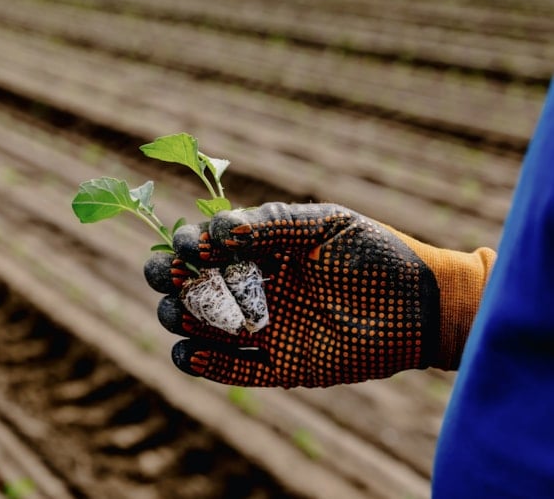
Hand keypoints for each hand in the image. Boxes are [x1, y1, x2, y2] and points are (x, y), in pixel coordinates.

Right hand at [144, 202, 492, 387]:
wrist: (422, 306)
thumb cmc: (372, 253)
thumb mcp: (321, 225)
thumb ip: (267, 225)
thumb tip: (211, 233)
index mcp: (258, 250)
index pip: (203, 247)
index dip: (185, 246)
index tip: (187, 247)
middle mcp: (254, 289)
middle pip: (190, 288)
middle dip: (172, 281)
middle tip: (177, 279)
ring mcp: (265, 329)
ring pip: (201, 328)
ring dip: (180, 320)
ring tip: (183, 313)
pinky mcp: (281, 366)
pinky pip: (232, 370)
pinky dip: (205, 365)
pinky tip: (190, 352)